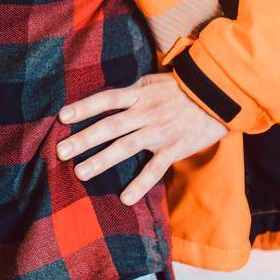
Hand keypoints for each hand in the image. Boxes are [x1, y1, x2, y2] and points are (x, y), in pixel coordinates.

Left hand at [57, 72, 228, 205]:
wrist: (218, 95)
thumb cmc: (181, 89)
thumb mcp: (153, 81)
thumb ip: (131, 91)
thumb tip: (106, 98)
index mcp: (139, 94)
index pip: (106, 99)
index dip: (84, 107)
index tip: (62, 117)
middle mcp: (145, 112)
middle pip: (110, 126)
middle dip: (84, 138)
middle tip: (61, 151)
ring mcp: (160, 131)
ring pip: (126, 146)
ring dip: (102, 160)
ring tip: (80, 172)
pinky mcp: (175, 148)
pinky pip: (155, 168)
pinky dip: (140, 184)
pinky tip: (125, 198)